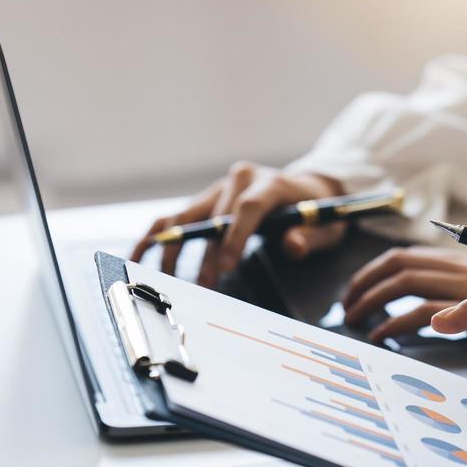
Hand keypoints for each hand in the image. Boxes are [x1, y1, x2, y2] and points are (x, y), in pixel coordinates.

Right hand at [131, 163, 342, 286]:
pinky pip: (175, 217)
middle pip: (215, 217)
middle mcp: (239, 180)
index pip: (248, 207)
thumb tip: (292, 246)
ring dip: (173, 248)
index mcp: (270, 183)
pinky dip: (155, 236)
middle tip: (204, 286)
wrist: (307, 190)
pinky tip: (140, 255)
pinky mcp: (206, 201)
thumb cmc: (316, 212)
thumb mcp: (326, 226)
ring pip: (186, 216)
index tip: (227, 265)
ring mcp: (219, 189)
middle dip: (206, 254)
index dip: (236, 236)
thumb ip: (310, 237)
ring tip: (167, 278)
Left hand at [341, 246, 466, 341]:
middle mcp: (466, 267)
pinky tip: (383, 336)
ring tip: (356, 319)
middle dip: (365, 282)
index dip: (377, 269)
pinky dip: (396, 322)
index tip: (358, 288)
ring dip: (372, 300)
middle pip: (399, 263)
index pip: (411, 256)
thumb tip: (441, 314)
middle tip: (347, 305)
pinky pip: (424, 310)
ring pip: (405, 282)